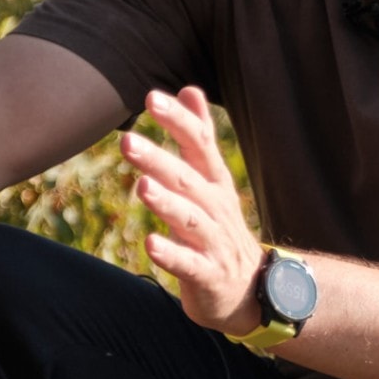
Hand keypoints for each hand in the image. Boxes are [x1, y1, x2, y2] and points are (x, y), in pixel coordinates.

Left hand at [126, 86, 265, 334]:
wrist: (251, 289)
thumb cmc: (220, 228)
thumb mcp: (212, 180)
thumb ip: (200, 137)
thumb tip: (189, 89)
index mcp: (215, 182)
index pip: (199, 144)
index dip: (178, 121)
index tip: (151, 98)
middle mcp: (217, 208)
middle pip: (188, 179)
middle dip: (159, 159)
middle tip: (128, 141)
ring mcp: (214, 242)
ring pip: (190, 219)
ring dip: (167, 203)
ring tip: (141, 186)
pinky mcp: (208, 275)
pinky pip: (190, 264)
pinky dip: (172, 254)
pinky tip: (150, 244)